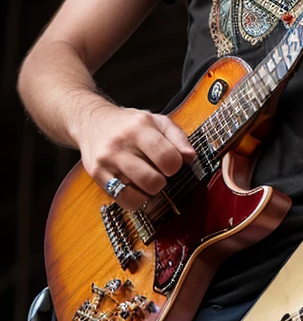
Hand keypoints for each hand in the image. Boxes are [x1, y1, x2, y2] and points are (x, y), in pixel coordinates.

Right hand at [75, 102, 195, 210]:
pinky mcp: (96, 175)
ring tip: (147, 179)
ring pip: (138, 194)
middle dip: (163, 181)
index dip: (176, 165)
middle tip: (159, 173)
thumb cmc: (131, 124)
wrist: (93, 121)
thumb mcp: (158, 121)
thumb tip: (191, 157)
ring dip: (149, 191)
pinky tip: (135, 187)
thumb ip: (178, 138)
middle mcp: (120, 144)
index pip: (167, 157)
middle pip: (153, 180)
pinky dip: (135, 199)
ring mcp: (106, 161)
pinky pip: (122, 200)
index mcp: (140, 128)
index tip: (172, 163)